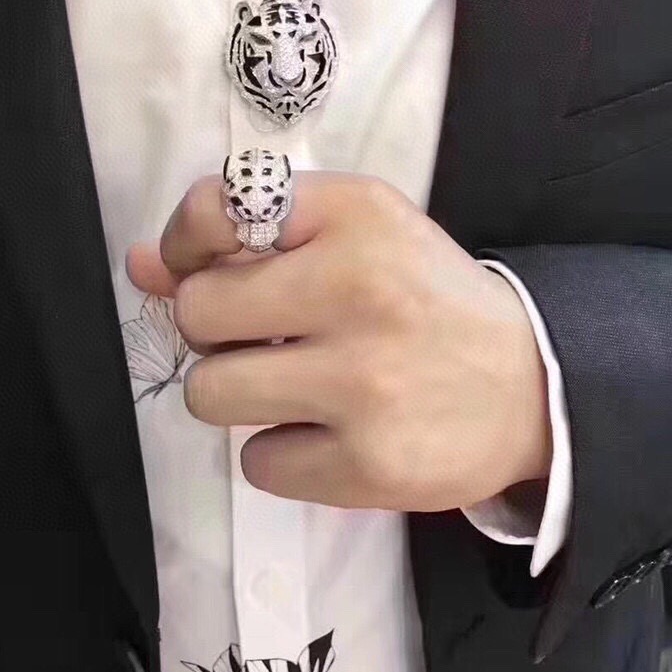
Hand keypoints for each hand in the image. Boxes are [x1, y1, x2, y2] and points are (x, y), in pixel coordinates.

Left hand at [126, 173, 551, 510]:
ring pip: (211, 393)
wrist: (531, 386)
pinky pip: (257, 462)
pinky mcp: (370, 463)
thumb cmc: (424, 298)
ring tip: (297, 387)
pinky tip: (332, 432)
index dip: (187, 245)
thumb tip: (140, 265)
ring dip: (240, 394)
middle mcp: (358, 286)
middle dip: (215, 331)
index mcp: (355, 213)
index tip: (205, 267)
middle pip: (198, 312)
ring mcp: (364, 381)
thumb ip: (243, 241)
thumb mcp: (353, 238)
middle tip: (266, 337)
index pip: (213, 208)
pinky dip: (282, 451)